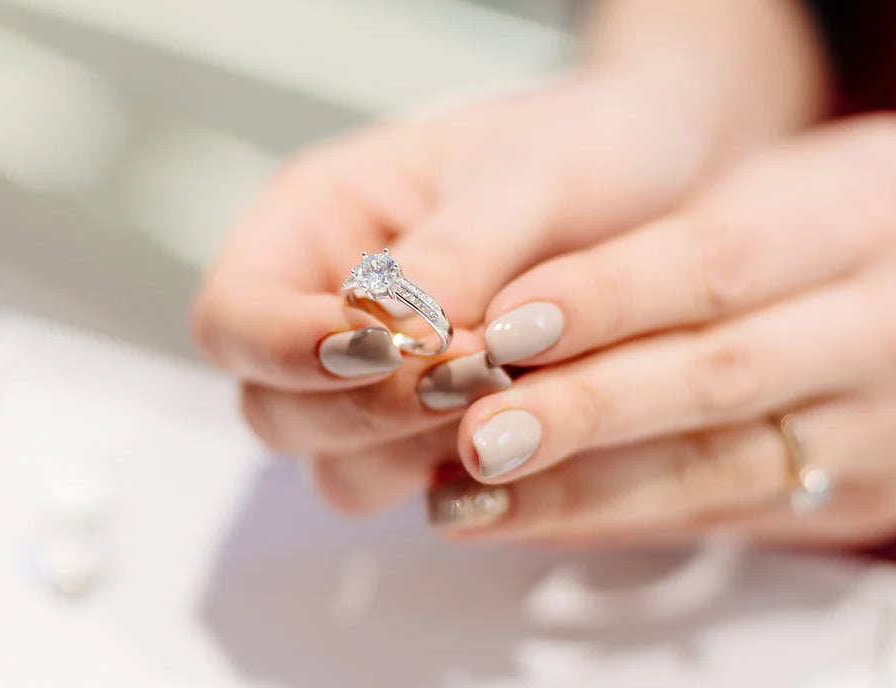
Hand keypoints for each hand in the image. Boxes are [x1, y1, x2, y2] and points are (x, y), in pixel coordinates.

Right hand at [192, 0, 828, 513]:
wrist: (658, 177)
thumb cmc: (581, 148)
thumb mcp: (522, 178)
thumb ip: (454, 253)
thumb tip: (390, 333)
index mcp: (317, 225)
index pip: (236, 317)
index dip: (286, 349)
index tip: (383, 351)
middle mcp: (331, 311)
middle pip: (275, 411)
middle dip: (366, 409)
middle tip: (475, 374)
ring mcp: (383, 381)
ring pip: (344, 465)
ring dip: (418, 450)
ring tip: (514, 391)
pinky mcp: (441, 429)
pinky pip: (424, 482)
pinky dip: (469, 471)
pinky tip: (534, 427)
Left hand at [425, 114, 895, 545]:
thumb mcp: (818, 175)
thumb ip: (699, 229)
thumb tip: (544, 301)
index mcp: (867, 224)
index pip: (716, 266)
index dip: (603, 301)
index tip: (502, 326)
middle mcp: (886, 336)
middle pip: (715, 383)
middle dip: (582, 418)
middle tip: (473, 435)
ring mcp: (884, 434)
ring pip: (717, 475)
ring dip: (582, 497)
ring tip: (474, 501)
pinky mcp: (868, 503)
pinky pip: (731, 517)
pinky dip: (626, 523)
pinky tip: (546, 520)